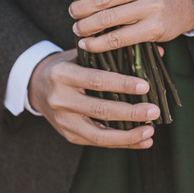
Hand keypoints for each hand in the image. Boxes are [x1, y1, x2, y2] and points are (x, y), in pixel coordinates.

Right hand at [28, 49, 159, 148]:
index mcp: (64, 74)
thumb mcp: (83, 54)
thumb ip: (115, 53)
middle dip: (130, 112)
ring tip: (150, 132)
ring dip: (127, 135)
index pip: (96, 80)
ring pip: (98, 134)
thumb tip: (157, 50)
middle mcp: (60, 99)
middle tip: (154, 110)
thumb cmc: (68, 65)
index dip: (122, 84)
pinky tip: (142, 140)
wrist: (36, 86)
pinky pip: (97, 142)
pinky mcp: (68, 135)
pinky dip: (122, 143)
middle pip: (100, 109)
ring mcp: (63, 120)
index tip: (146, 86)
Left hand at [59, 0, 193, 51]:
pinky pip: (119, 38)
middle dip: (80, 7)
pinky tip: (87, 44)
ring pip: (109, 18)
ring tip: (77, 27)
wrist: (191, 0)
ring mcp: (155, 7)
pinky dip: (98, 44)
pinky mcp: (156, 28)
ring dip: (86, 26)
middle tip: (72, 12)